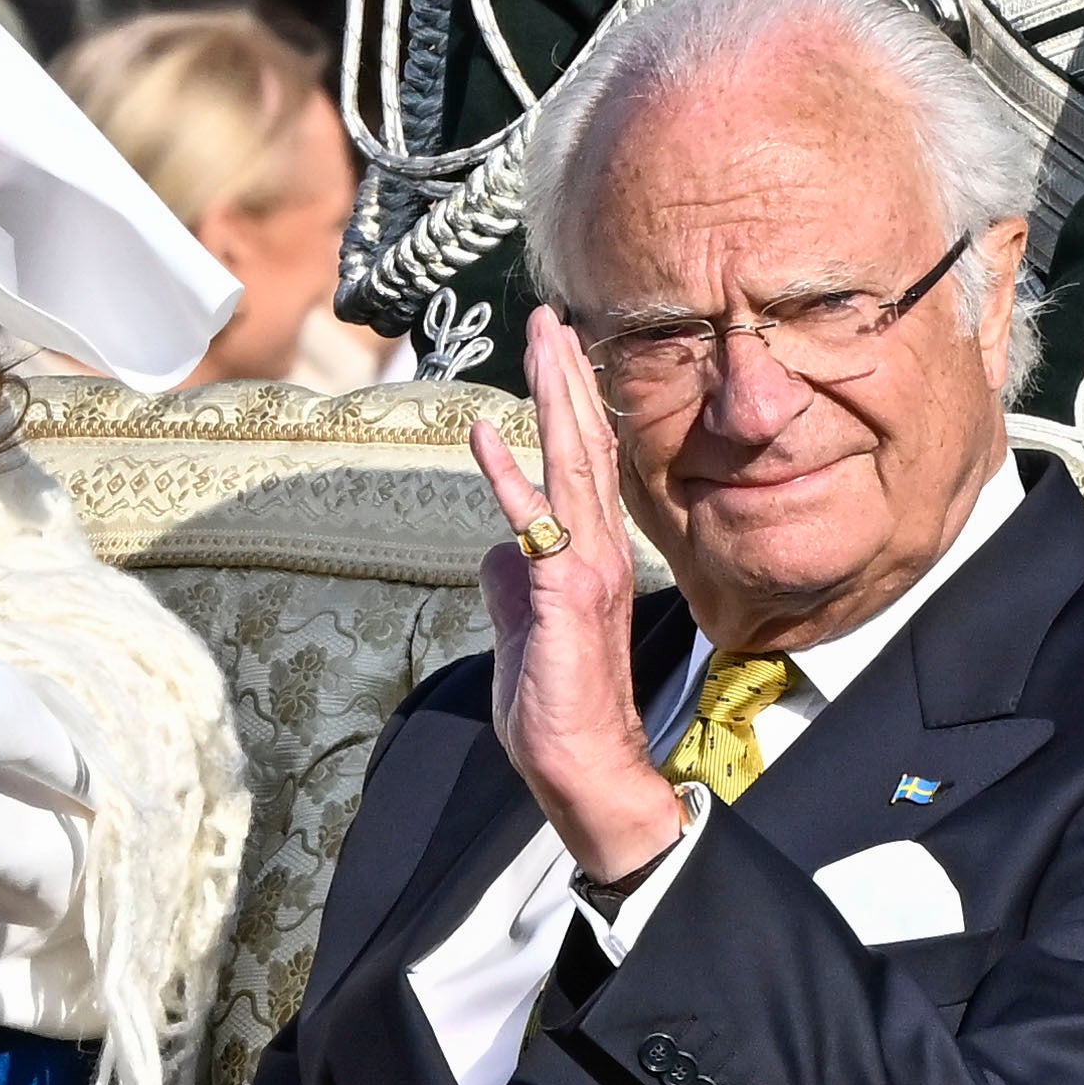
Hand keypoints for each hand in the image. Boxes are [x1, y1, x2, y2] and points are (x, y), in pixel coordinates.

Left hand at [478, 311, 682, 885]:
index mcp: (593, 556)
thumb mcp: (524, 632)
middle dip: (567, 377)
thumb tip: (493, 552)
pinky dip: (507, 476)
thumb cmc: (558, 710)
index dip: (571, 405)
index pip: (584, 465)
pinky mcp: (564, 593)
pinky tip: (483, 432)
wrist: (584, 767)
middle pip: (586, 444)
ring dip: (554, 396)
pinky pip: (535, 522)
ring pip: (573, 463)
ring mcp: (587, 568)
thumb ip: (511, 586)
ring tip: (540, 337)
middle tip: (551, 317)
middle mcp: (600, 550)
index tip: (557, 352)